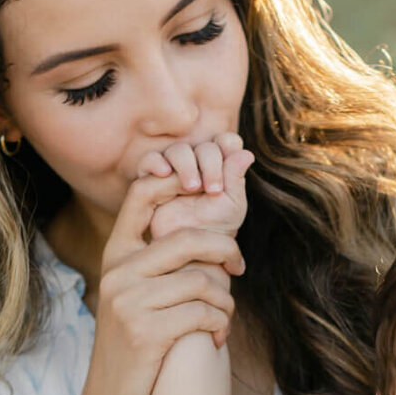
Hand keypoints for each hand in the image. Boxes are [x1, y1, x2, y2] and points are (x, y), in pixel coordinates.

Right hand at [81, 169, 245, 394]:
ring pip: (201, 281)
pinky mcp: (145, 331)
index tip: (209, 190)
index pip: (141, 195)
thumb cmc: (138, 345)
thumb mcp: (137, 297)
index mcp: (115, 255)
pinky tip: (217, 339)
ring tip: (224, 318)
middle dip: (224, 251)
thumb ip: (159, 264)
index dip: (175, 179)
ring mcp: (128, 301)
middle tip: (239, 267)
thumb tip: (210, 235)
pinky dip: (220, 325)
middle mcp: (117, 272)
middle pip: (187, 239)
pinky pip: (202, 313)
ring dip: (225, 301)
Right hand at [140, 133, 252, 247]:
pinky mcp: (151, 179)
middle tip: (213, 190)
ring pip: (178, 150)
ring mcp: (174, 169)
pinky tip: (165, 173)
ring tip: (192, 188)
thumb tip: (246, 153)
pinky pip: (149, 160)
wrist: (189, 252)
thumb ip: (237, 178)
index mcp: (221, 165)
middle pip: (203, 145)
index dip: (228, 150)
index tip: (229, 177)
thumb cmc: (215, 230)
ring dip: (187, 164)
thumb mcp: (232, 205)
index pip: (225, 141)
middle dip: (210, 163)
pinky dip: (156, 162)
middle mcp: (197, 162)